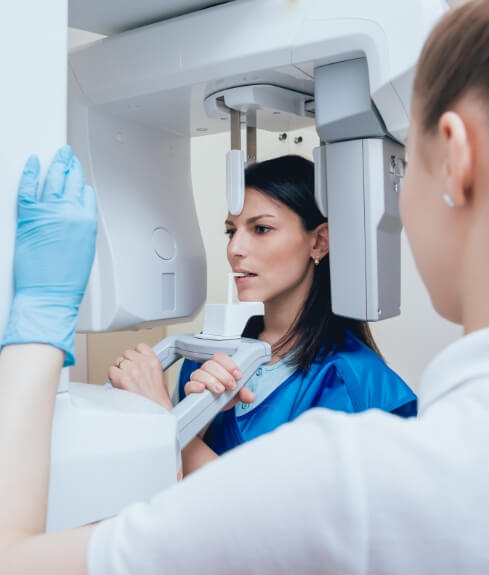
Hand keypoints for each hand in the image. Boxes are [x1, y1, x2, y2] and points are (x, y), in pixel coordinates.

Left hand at [1, 146, 96, 365]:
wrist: (49, 294)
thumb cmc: (67, 280)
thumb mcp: (85, 250)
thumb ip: (81, 227)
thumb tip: (75, 216)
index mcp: (86, 221)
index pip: (86, 193)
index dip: (81, 185)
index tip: (78, 178)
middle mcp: (69, 212)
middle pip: (70, 181)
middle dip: (70, 166)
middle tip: (68, 156)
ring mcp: (48, 212)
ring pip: (53, 179)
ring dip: (56, 163)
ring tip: (57, 155)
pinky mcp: (28, 216)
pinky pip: (28, 187)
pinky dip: (30, 172)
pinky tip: (33, 163)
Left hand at [108, 343, 171, 409]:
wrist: (156, 410)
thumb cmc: (157, 398)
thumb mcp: (158, 375)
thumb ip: (147, 365)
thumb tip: (135, 363)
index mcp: (153, 361)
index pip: (140, 346)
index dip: (135, 354)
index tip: (134, 360)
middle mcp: (143, 363)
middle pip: (127, 353)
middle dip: (127, 363)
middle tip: (129, 374)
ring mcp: (132, 369)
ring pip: (118, 361)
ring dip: (120, 370)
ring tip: (125, 380)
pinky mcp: (122, 378)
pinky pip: (111, 370)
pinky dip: (113, 377)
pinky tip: (119, 383)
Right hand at [184, 352, 254, 410]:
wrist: (213, 411)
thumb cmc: (223, 397)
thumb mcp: (236, 394)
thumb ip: (243, 393)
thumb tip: (250, 396)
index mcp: (218, 367)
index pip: (220, 357)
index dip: (229, 364)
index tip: (238, 375)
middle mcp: (207, 371)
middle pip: (210, 365)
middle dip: (224, 375)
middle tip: (232, 386)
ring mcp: (197, 380)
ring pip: (200, 373)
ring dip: (212, 381)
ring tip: (221, 391)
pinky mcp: (190, 390)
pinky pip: (189, 385)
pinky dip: (196, 386)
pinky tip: (203, 389)